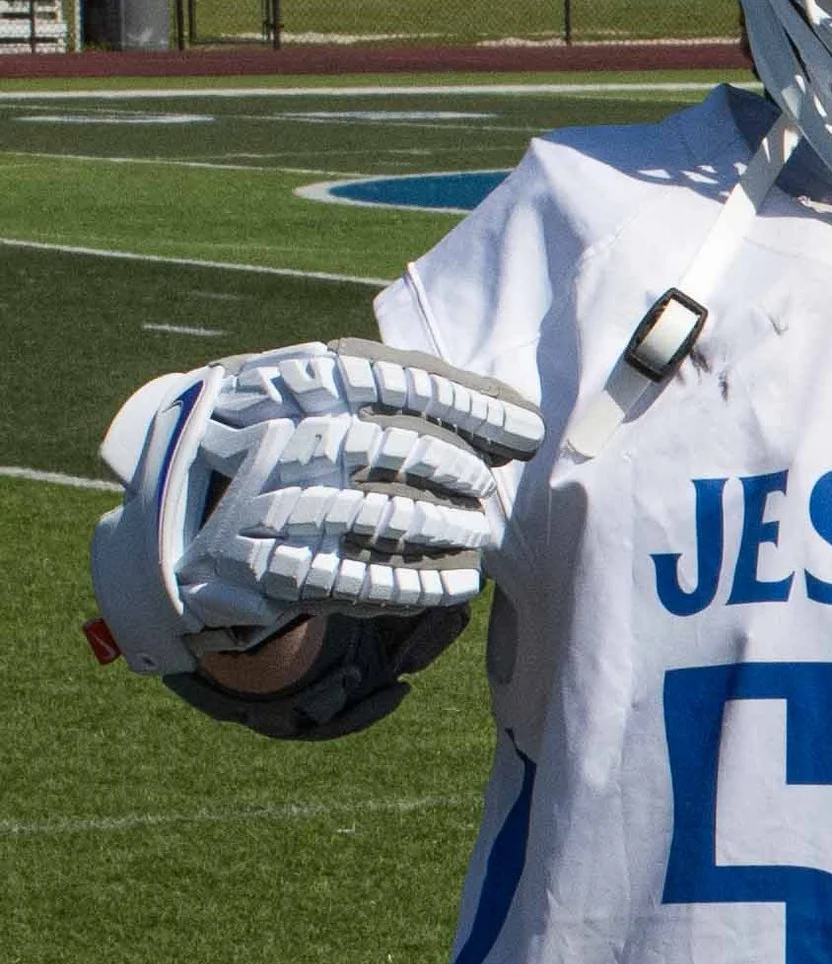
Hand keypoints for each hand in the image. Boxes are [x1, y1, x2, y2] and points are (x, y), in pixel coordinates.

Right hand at [91, 340, 542, 675]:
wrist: (170, 496)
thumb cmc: (274, 427)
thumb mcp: (315, 386)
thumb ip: (400, 389)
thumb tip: (513, 412)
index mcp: (303, 380)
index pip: (408, 383)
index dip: (478, 406)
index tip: (530, 429)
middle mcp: (289, 436)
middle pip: (402, 449)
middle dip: (462, 469)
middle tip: (490, 484)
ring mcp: (275, 503)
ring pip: (388, 516)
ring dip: (449, 528)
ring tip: (484, 534)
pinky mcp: (267, 566)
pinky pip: (360, 579)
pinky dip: (420, 583)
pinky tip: (460, 584)